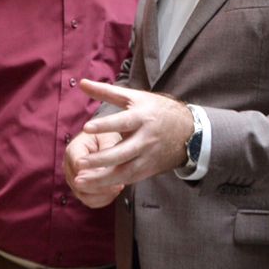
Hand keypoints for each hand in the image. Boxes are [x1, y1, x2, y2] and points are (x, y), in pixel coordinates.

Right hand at [64, 128, 126, 209]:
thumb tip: (106, 167)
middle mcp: (69, 166)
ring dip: (102, 194)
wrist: (105, 140)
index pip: (78, 165)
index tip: (111, 173)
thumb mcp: (109, 136)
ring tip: (118, 187)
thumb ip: (108, 150)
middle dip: (100, 186)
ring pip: (83, 195)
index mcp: (73, 150)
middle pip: (79, 184)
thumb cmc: (107, 135)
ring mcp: (73, 179)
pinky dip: (102, 200)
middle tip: (119, 184)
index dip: (94, 172)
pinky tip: (114, 192)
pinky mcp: (80, 189)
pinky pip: (89, 201)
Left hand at [73, 79, 193, 185]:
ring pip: (125, 171)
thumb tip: (82, 83)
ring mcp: (148, 156)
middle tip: (79, 163)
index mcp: (142, 117)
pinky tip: (95, 185)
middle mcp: (146, 139)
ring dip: (103, 179)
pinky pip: (130, 179)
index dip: (105, 125)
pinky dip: (113, 183)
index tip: (86, 128)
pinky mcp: (149, 169)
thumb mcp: (135, 97)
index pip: (122, 122)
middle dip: (101, 159)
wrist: (189, 131)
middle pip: (123, 152)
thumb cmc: (156, 110)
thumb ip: (107, 92)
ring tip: (80, 181)